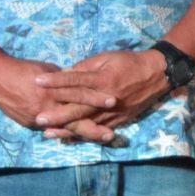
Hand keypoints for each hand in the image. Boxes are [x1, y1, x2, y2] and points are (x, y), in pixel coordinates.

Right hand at [0, 54, 110, 131]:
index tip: (113, 101)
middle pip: (74, 118)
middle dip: (93, 128)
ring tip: (100, 139)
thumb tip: (81, 82)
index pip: (79, 94)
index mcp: (53, 87)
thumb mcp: (50, 70)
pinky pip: (52, 130)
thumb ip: (66, 80)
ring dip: (82, 135)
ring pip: (64, 127)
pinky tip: (78, 140)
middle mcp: (46, 105)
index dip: (96, 98)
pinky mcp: (30, 123)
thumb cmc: (26, 69)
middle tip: (111, 135)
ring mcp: (37, 117)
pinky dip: (65, 134)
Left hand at [34, 50, 169, 143]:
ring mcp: (114, 111)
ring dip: (66, 128)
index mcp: (104, 78)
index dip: (55, 80)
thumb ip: (86, 66)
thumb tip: (66, 73)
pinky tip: (69, 138)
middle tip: (38, 118)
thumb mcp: (108, 57)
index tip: (37, 81)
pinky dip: (83, 134)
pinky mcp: (120, 119)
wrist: (157, 74)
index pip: (75, 79)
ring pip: (87, 122)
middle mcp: (107, 97)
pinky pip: (99, 129)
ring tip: (47, 133)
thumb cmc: (130, 62)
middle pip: (78, 107)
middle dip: (57, 114)